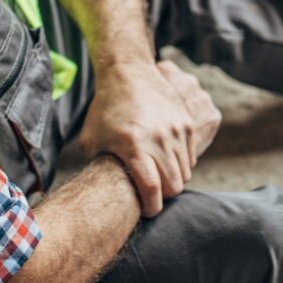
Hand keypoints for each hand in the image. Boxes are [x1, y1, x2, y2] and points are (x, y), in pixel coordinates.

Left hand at [76, 58, 220, 217]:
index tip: (145, 211)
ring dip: (173, 180)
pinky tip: (165, 160)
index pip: (152, 191)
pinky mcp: (186, 123)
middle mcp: (159, 139)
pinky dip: (180, 164)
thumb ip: (97, 167)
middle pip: (174, 186)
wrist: (128, 72)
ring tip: (157, 176)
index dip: (151, 208)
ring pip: (184, 172)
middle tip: (151, 195)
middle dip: (164, 197)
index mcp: (134, 146)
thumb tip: (98, 193)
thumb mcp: (91, 140)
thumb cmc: (105, 108)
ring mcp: (175, 130)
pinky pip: (190, 156)